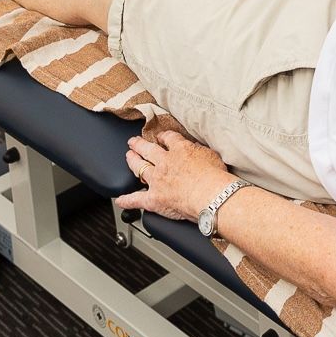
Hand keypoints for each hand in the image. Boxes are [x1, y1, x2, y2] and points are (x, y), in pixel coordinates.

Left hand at [114, 130, 231, 221]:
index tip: (161, 136)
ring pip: (139, 167)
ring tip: (128, 157)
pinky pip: (136, 199)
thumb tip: (195, 148)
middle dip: (139, 144)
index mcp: (180, 150)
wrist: (211, 195)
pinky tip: (120, 200)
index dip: (163, 136)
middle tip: (134, 142)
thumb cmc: (215, 177)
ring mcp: (157, 180)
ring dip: (132, 161)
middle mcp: (164, 162)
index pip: (168, 138)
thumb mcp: (211, 155)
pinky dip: (127, 200)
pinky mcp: (154, 199)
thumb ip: (200, 150)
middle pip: (148, 149)